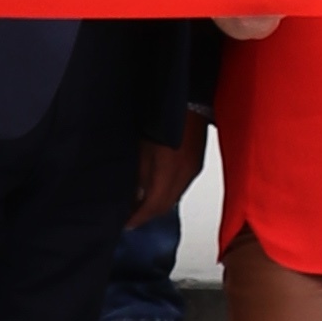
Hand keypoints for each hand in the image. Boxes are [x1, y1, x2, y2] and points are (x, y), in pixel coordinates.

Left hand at [127, 114, 204, 234]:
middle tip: (130, 216)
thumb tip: (133, 193)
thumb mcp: (143, 145)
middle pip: (164, 206)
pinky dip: (167, 192)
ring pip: (173, 198)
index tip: (126, 223)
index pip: (152, 207)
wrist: (190, 97)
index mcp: (169, 172)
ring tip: (141, 203)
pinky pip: (180, 186)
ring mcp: (192, 169)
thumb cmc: (165, 114)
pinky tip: (157, 187)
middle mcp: (184, 175)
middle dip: (147, 215)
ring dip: (158, 204)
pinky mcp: (195, 163)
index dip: (138, 218)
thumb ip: (139, 173)